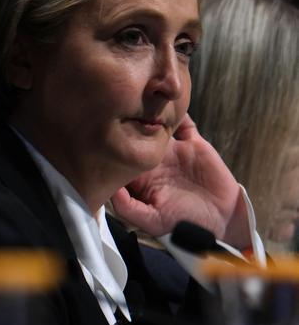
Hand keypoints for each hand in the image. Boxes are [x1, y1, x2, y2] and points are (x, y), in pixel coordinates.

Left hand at [111, 114, 250, 248]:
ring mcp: (172, 150)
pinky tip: (173, 106)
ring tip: (146, 100)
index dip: (111, 145)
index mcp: (139, 175)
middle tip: (121, 107)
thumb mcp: (151, 221)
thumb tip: (110, 188)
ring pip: (157, 124)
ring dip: (152, 112)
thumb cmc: (182, 223)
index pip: (119, 155)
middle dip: (128, 121)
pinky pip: (185, 124)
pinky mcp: (193, 144)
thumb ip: (128, 208)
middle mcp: (152, 159)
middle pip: (135, 135)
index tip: (104, 133)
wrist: (221, 220)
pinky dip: (180, 114)